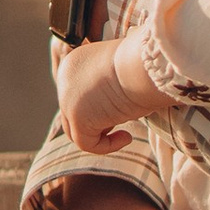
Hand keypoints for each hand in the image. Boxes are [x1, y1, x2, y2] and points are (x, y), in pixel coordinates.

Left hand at [56, 37, 163, 152]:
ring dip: (101, 135)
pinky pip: (86, 144)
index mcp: (74, 63)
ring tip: (126, 131)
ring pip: (77, 130)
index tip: (122, 107)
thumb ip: (107, 84)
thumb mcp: (119, 71)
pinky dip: (107, 146)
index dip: (98, 106)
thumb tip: (112, 106)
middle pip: (74, 113)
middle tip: (123, 117)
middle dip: (99, 121)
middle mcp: (64, 79)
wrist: (145, 63)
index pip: (77, 95)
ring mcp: (67, 99)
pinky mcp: (77, 118)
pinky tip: (127, 137)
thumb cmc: (143, 64)